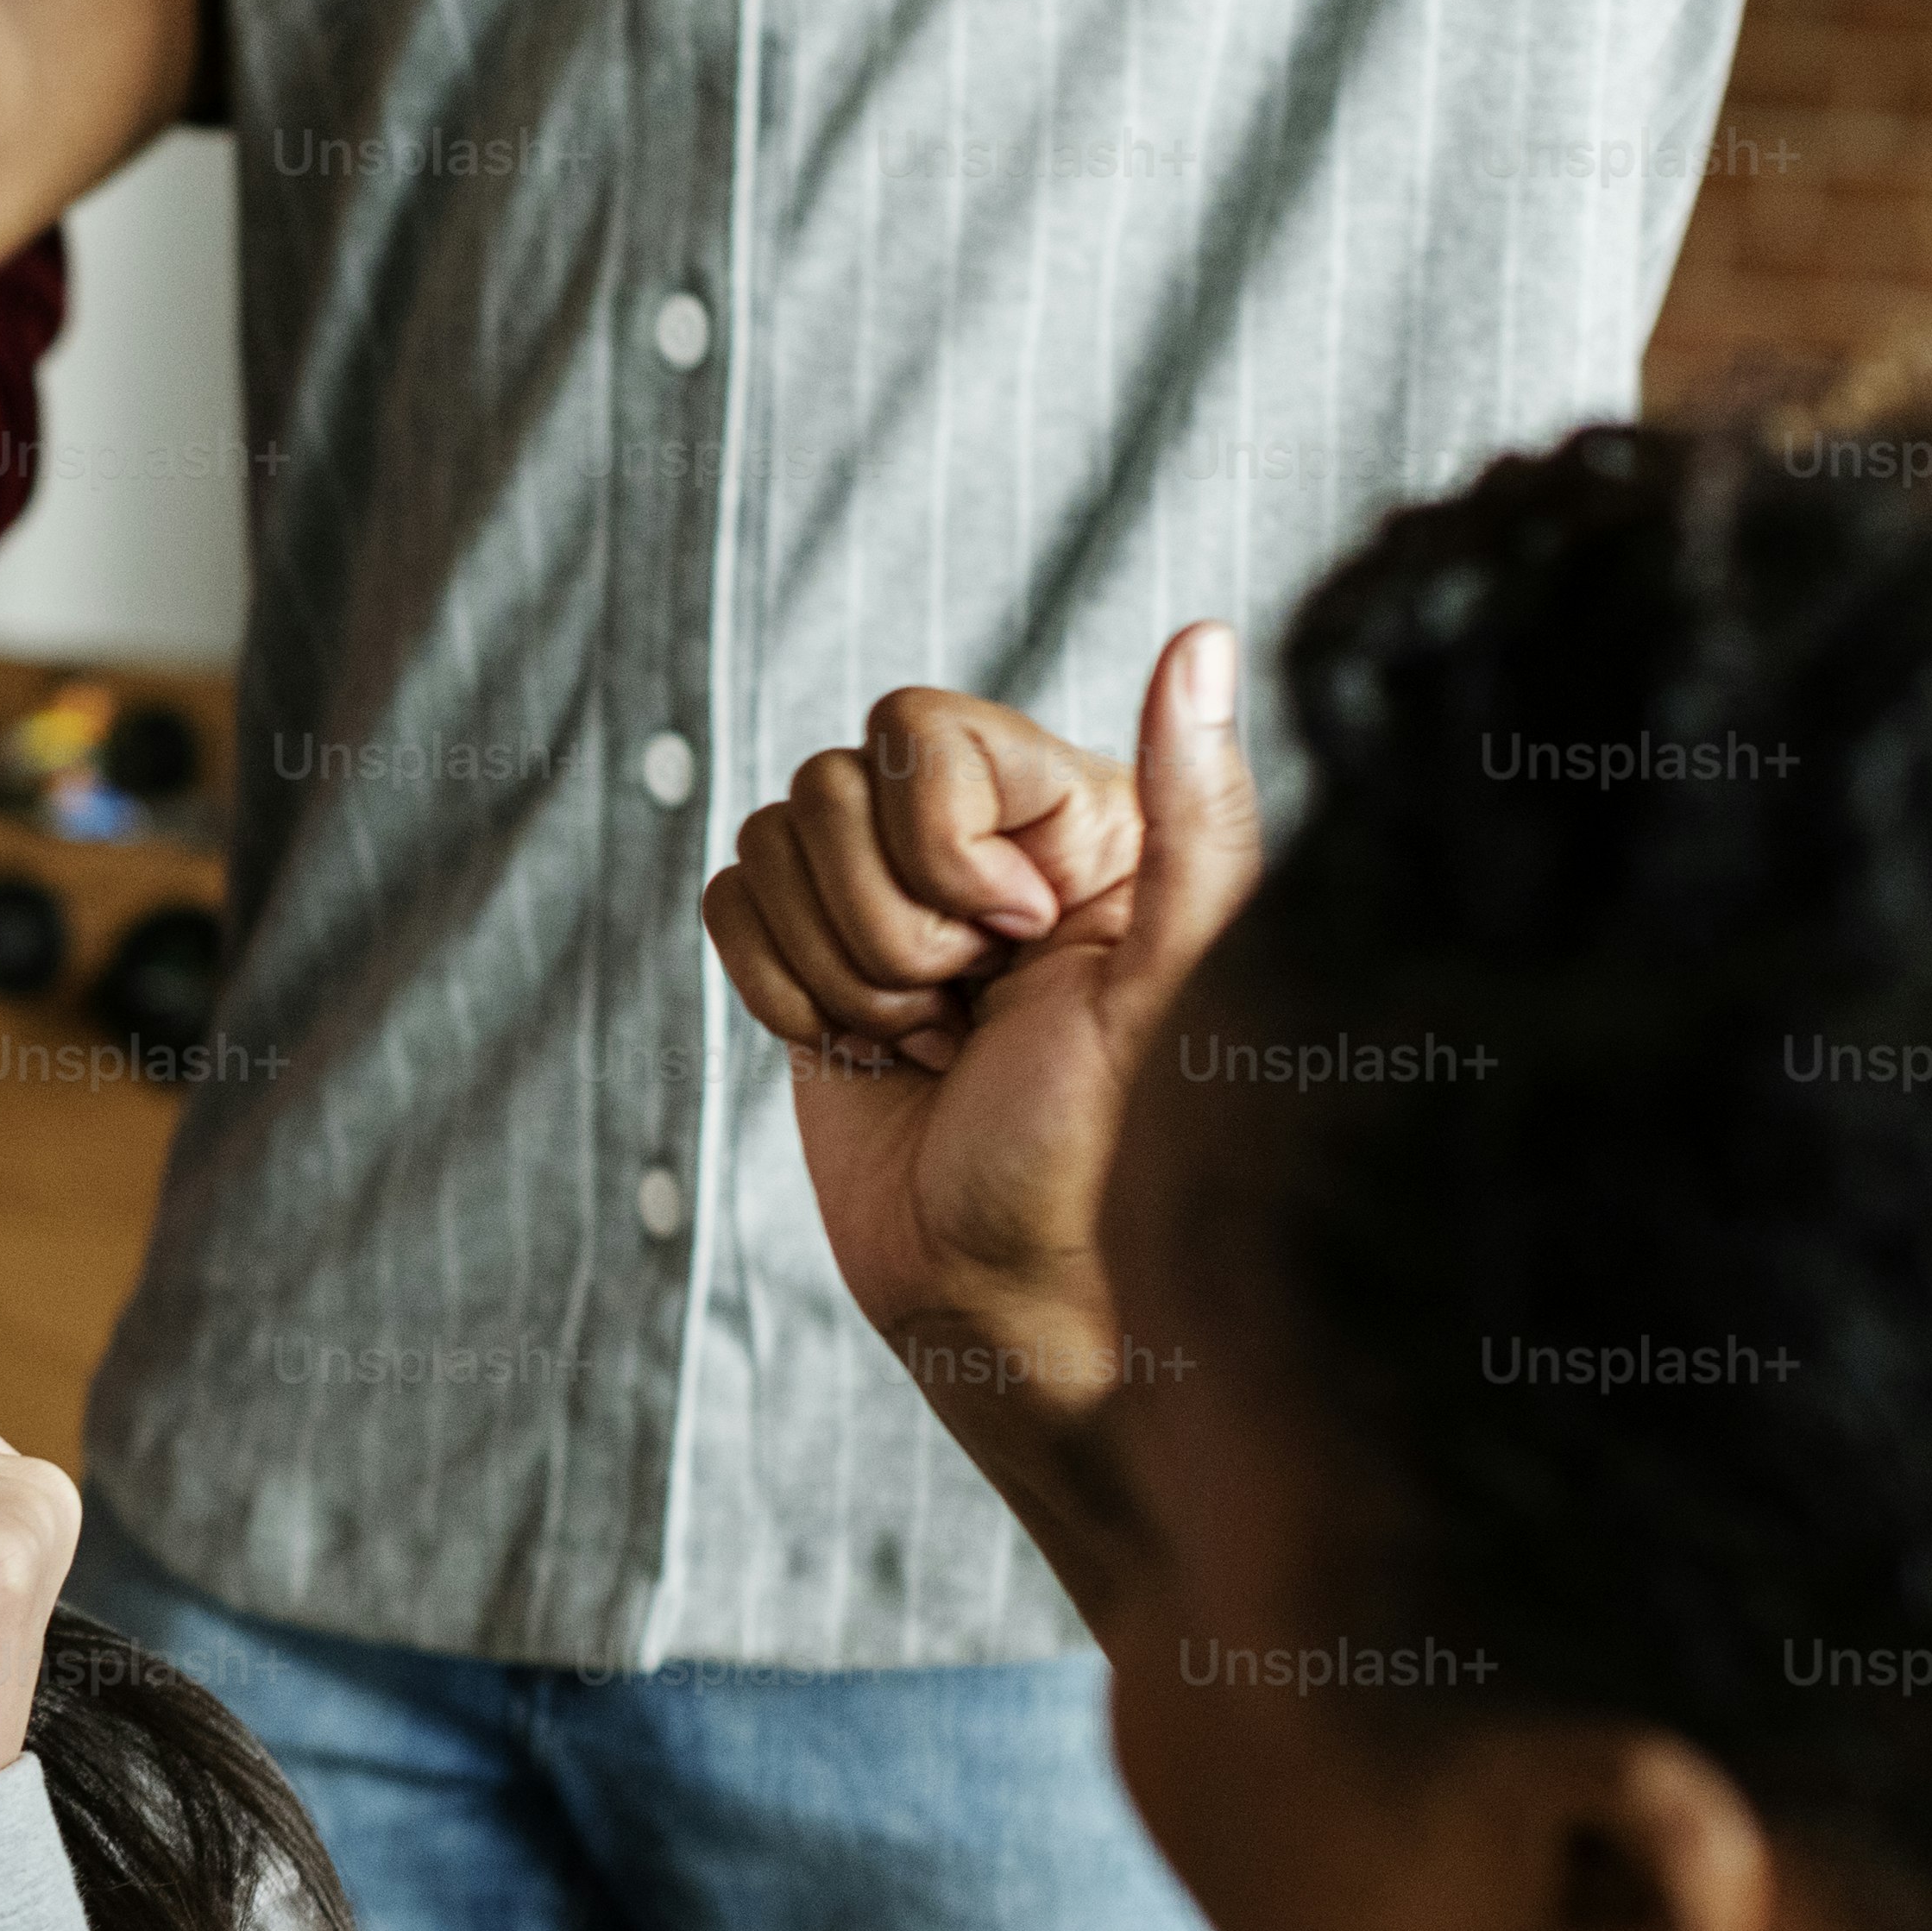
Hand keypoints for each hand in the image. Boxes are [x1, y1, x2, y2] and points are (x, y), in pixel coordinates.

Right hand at [701, 624, 1261, 1438]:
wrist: (1006, 1293)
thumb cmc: (1104, 1157)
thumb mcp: (1169, 986)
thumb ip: (1200, 812)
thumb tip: (1203, 637)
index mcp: (1075, 810)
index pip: (915, 730)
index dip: (936, 846)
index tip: (1016, 943)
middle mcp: (978, 834)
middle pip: (826, 785)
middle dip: (884, 929)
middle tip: (966, 1014)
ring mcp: (886, 893)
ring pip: (769, 838)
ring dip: (837, 969)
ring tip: (927, 1040)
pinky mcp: (812, 955)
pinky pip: (728, 901)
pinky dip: (778, 988)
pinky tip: (865, 1051)